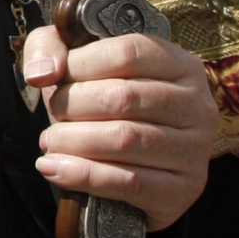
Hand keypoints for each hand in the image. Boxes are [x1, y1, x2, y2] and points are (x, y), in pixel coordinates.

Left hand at [21, 26, 214, 231]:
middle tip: (53, 116)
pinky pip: (128, 182)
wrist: (138, 166)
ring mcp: (195, 149)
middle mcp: (196, 103)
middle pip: (124, 97)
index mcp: (180, 63)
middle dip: (73, 106)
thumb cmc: (105, 103)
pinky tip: (54, 169)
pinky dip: (83, 175)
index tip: (55, 79)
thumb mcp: (79, 63)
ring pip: (125, 139)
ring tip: (50, 143)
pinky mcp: (183, 189)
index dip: (81, 64)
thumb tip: (41, 74)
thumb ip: (50, 48)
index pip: (128, 53)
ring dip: (73, 141)